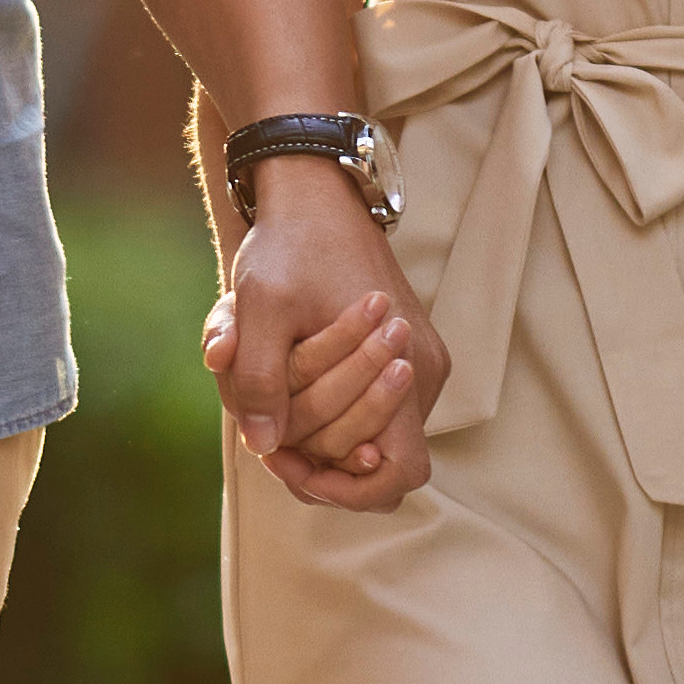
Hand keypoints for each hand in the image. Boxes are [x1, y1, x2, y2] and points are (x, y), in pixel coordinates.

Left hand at [208, 162, 440, 516]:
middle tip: (266, 441)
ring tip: (271, 406)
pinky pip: (372, 406)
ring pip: (372, 434)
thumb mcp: (260, 306)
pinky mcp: (407, 354)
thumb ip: (260, 378)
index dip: (350, 490)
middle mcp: (422, 375)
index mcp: (405, 367)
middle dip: (320, 460)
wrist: (315, 193)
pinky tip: (291, 384)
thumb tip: (263, 447)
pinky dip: (331, 407)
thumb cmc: (289, 246)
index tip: (293, 465)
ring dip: (321, 431)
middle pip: (379, 461)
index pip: (400, 474)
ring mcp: (418, 365)